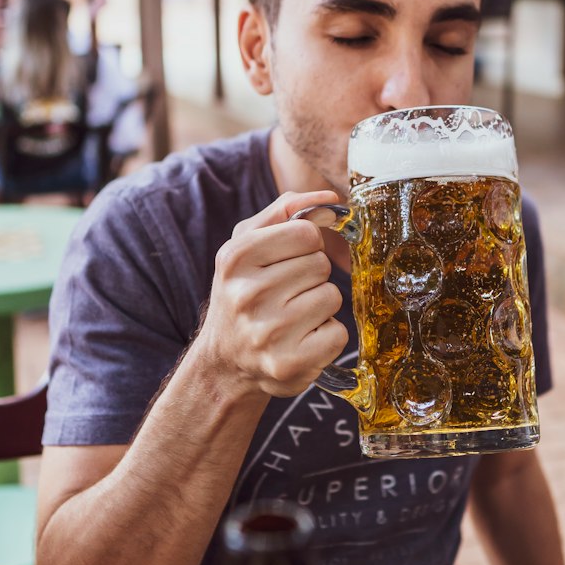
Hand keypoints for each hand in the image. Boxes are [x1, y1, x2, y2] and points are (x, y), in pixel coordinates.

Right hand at [198, 190, 348, 399]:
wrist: (225, 361)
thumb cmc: (243, 291)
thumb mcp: (247, 243)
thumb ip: (285, 210)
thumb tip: (329, 200)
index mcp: (236, 258)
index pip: (307, 232)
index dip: (306, 244)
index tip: (288, 259)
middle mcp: (247, 294)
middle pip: (320, 264)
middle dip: (311, 276)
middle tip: (286, 293)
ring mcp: (268, 332)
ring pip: (332, 296)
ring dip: (320, 305)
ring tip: (292, 316)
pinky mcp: (290, 364)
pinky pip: (339, 333)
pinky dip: (327, 336)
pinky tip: (302, 339)